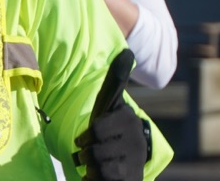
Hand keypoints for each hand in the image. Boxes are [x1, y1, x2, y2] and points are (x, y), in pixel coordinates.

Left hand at [74, 49, 148, 180]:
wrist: (126, 169)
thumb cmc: (112, 133)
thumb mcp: (109, 106)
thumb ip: (116, 80)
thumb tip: (128, 51)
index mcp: (126, 115)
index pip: (99, 121)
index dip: (89, 132)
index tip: (87, 134)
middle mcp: (135, 134)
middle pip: (91, 140)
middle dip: (84, 147)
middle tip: (89, 148)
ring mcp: (134, 156)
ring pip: (94, 158)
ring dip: (87, 162)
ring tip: (94, 161)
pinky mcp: (130, 176)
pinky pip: (100, 175)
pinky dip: (93, 176)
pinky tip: (99, 174)